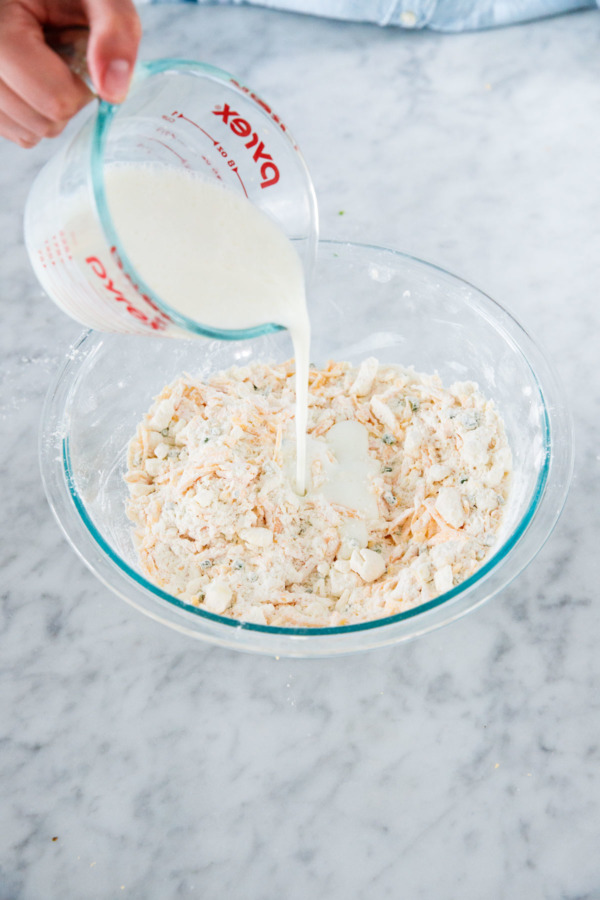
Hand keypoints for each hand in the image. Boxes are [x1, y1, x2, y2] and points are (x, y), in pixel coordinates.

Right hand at [0, 0, 141, 147]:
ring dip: (51, 111)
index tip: (78, 57)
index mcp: (1, 29)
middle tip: (61, 60)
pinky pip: (18, 133)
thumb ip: (115, 31)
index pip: (55, 100)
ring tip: (45, 67)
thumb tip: (113, 93)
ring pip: (29, 134)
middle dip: (67, 101)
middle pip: (42, 123)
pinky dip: (35, 115)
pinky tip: (33, 80)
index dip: (82, 88)